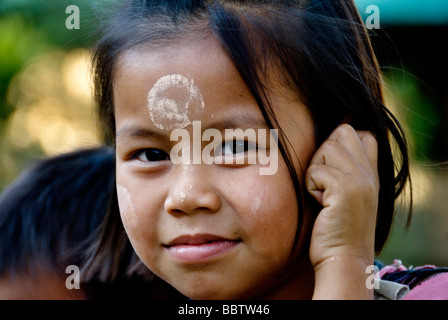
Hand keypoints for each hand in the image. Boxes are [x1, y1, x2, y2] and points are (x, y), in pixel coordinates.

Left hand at [305, 124, 378, 298]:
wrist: (342, 260)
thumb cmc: (336, 229)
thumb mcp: (347, 194)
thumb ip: (344, 168)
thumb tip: (329, 140)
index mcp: (372, 173)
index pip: (362, 133)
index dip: (341, 141)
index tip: (331, 168)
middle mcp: (370, 173)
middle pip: (341, 133)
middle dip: (324, 153)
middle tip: (325, 183)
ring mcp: (360, 179)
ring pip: (326, 149)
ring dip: (315, 171)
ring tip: (323, 196)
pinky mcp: (346, 188)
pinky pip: (316, 170)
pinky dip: (311, 186)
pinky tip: (321, 205)